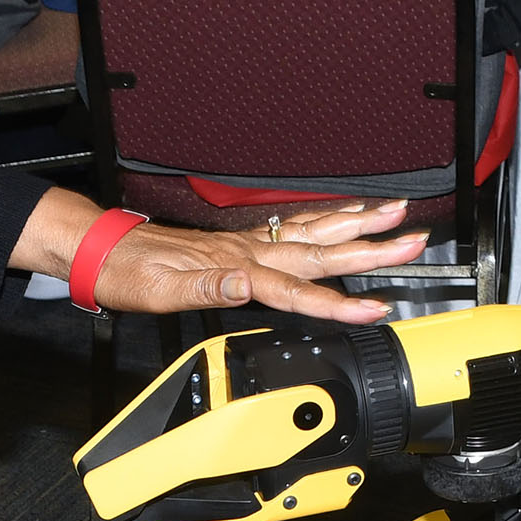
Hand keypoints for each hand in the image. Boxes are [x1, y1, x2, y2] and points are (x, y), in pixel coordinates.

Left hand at [19, 193, 425, 321]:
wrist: (107, 252)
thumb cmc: (132, 275)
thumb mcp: (162, 289)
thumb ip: (208, 286)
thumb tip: (245, 285)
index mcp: (238, 268)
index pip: (298, 290)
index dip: (338, 302)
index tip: (374, 306)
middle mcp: (250, 252)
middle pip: (322, 251)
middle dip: (371, 246)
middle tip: (414, 238)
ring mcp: (248, 245)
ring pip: (314, 234)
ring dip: (356, 226)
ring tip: (395, 214)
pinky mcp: (240, 244)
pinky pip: (295, 229)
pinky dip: (325, 222)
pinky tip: (341, 219)